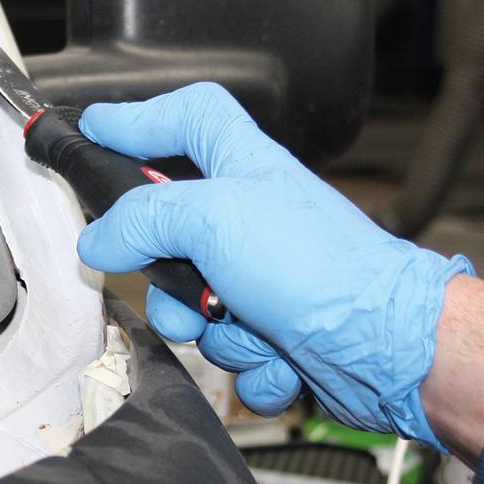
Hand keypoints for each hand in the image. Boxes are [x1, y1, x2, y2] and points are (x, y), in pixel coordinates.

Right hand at [76, 82, 472, 448]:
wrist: (388, 349)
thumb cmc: (322, 267)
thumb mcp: (214, 219)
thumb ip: (142, 219)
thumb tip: (98, 240)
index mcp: (242, 167)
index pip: (185, 116)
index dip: (138, 119)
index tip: (96, 131)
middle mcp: (251, 218)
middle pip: (169, 233)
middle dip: (169, 279)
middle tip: (184, 286)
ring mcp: (263, 278)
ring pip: (195, 308)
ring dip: (217, 333)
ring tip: (252, 326)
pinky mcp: (276, 332)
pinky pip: (231, 355)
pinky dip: (252, 366)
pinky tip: (282, 356)